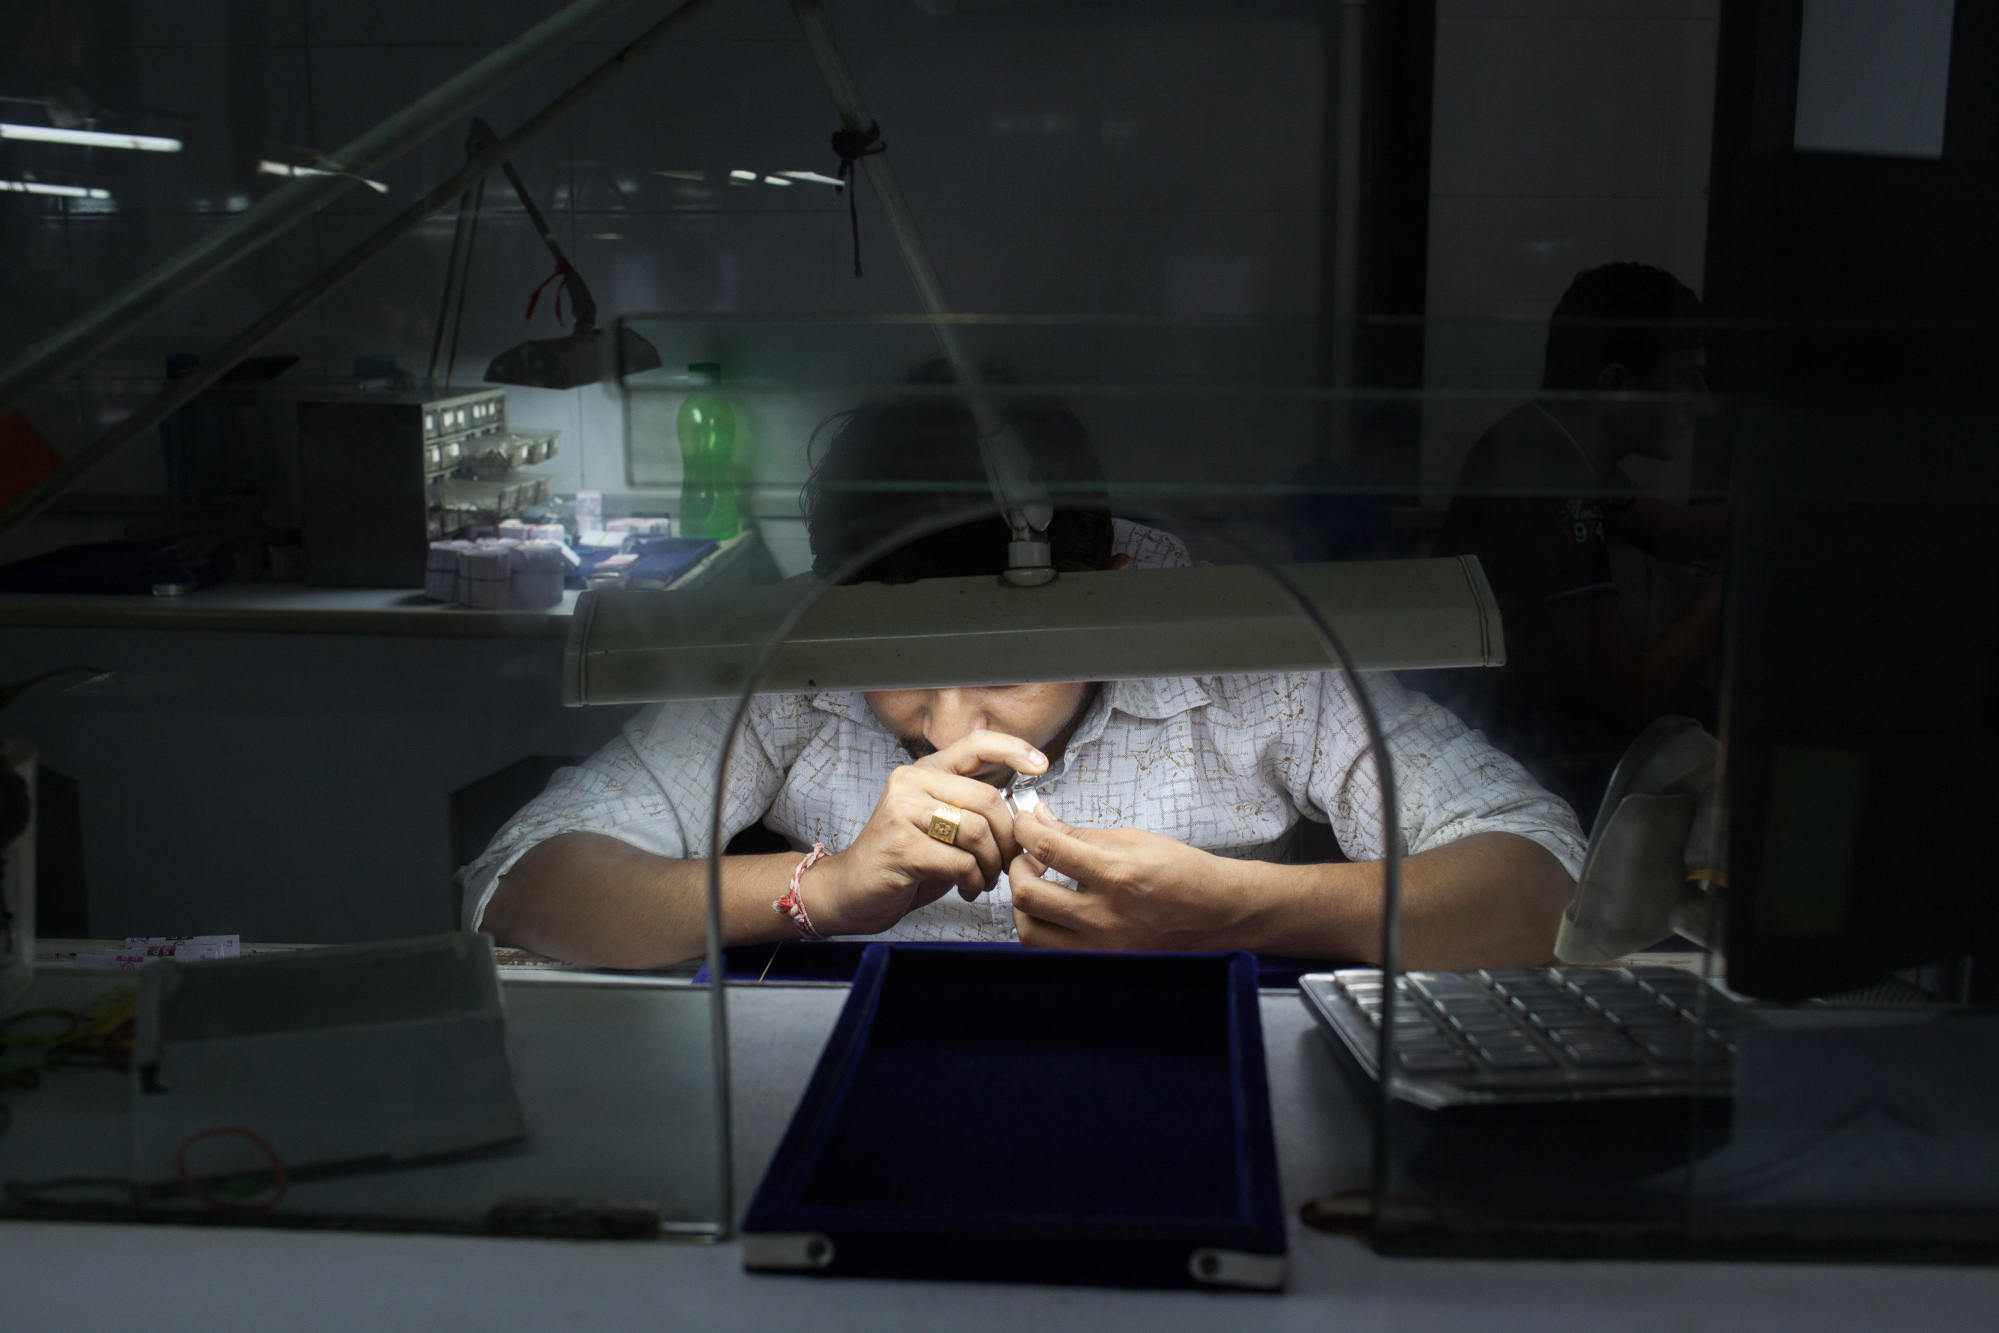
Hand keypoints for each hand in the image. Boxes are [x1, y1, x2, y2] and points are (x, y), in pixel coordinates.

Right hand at [809, 730, 1045, 936]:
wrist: (852, 891)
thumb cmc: (904, 862)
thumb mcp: (942, 829)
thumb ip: (975, 815)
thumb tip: (1029, 819)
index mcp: (924, 772)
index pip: (974, 744)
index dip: (1012, 748)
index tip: (1041, 764)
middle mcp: (911, 783)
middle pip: (987, 799)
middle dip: (1008, 838)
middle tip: (1007, 863)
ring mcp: (902, 812)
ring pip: (977, 831)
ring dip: (991, 864)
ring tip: (984, 879)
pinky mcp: (901, 846)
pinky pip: (961, 862)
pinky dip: (974, 881)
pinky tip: (968, 889)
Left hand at [1008, 806, 1263, 950]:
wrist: (1218, 913)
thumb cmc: (1181, 871)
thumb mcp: (1133, 840)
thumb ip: (1081, 833)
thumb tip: (1041, 818)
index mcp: (1117, 876)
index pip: (1049, 849)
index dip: (1025, 828)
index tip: (1023, 820)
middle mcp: (1106, 917)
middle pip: (1028, 895)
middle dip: (1018, 866)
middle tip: (1029, 854)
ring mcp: (1103, 948)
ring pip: (1030, 931)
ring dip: (1023, 902)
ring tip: (1037, 883)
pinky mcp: (1102, 965)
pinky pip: (1050, 952)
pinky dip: (1040, 927)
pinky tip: (1052, 909)